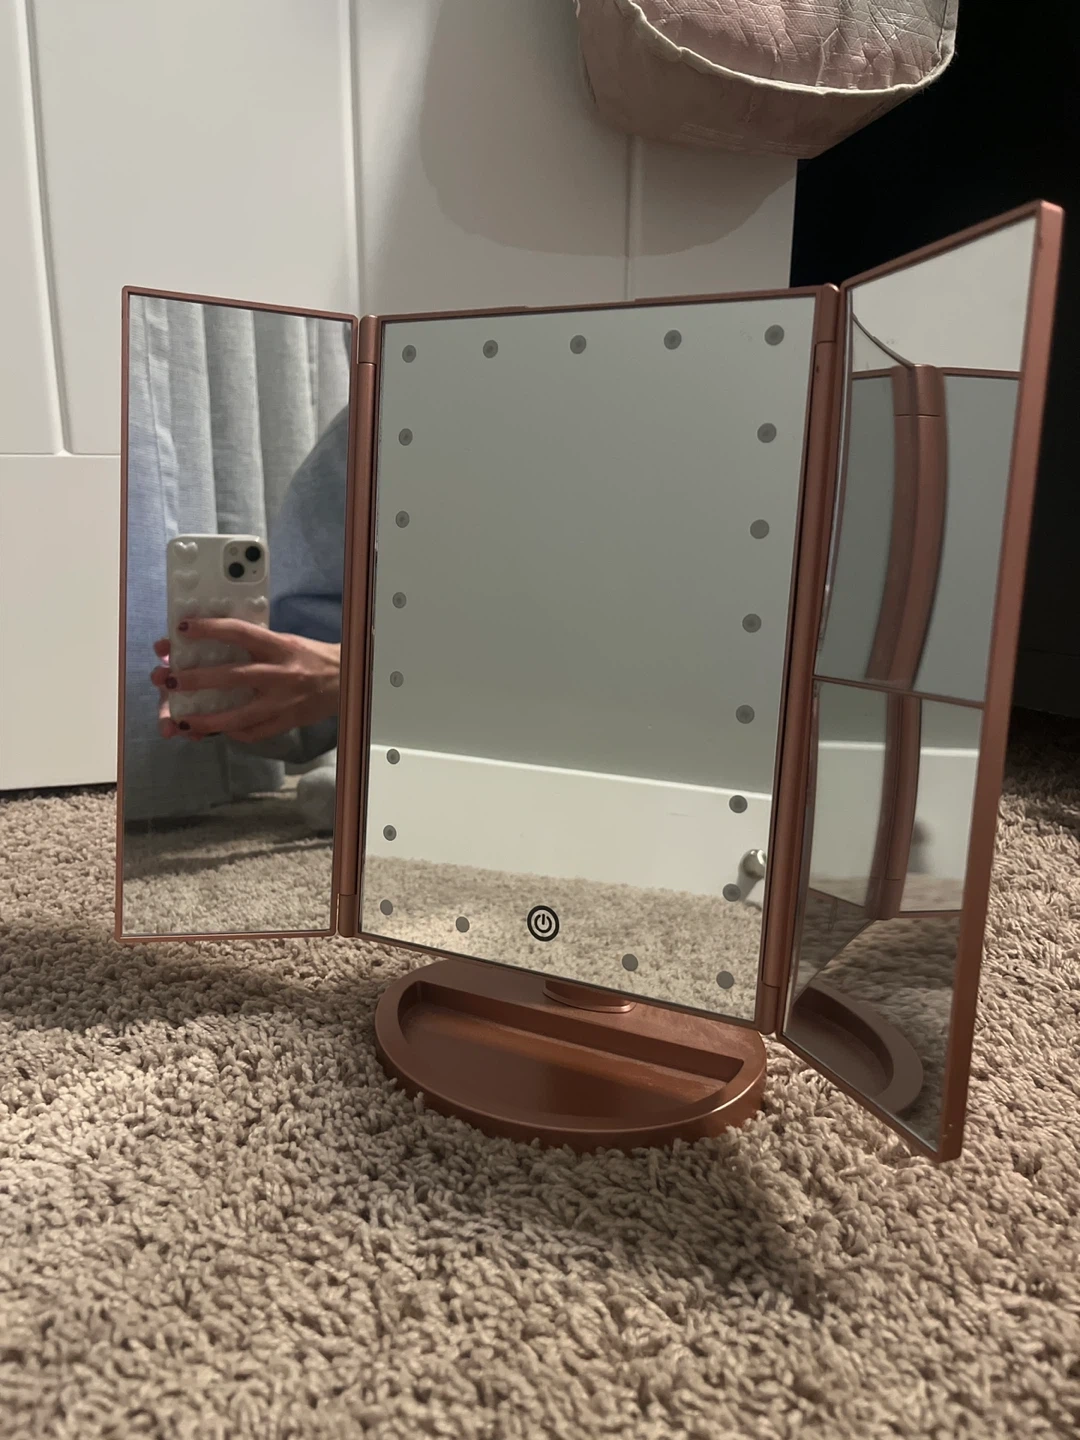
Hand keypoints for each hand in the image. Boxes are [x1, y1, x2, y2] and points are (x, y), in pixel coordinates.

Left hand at [150, 619, 339, 742]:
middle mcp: (280, 674)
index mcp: (279, 646)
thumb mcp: (285, 642)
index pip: (239, 633)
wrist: (347, 679)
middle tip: (169, 681)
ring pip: (239, 716)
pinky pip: (255, 733)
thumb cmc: (312, 657)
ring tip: (183, 722)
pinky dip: (234, 733)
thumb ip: (255, 644)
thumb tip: (215, 642)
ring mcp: (282, 702)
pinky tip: (219, 731)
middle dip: (196, 680)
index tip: (183, 629)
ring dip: (208, 721)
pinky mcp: (287, 722)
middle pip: (231, 678)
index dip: (209, 629)